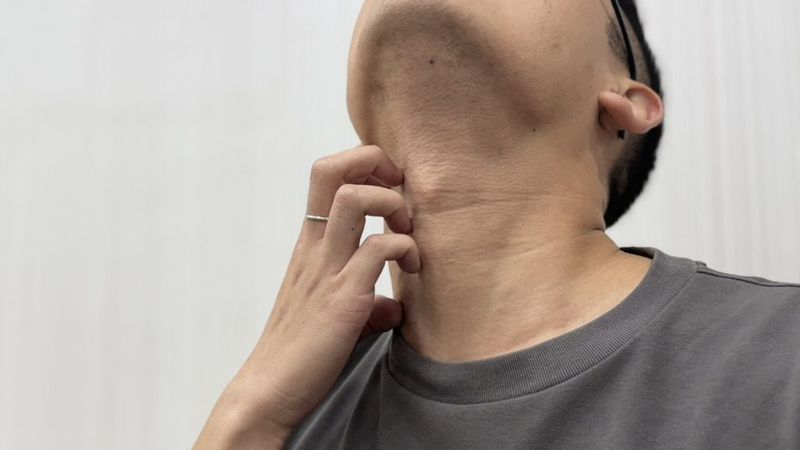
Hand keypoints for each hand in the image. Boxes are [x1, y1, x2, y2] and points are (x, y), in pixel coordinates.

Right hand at [194, 145, 419, 448]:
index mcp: (310, 245)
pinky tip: (412, 268)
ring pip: (353, 198)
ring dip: (391, 203)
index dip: (362, 164)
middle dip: (373, 161)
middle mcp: (314, 247)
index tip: (390, 186)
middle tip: (399, 189)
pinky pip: (378, 249)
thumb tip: (396, 307)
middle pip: (331, 169)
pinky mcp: (342, 297)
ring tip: (407, 229)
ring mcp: (326, 269)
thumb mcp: (334, 314)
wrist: (270, 390)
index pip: (326, 176)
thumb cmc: (302, 352)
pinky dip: (403, 248)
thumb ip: (367, 301)